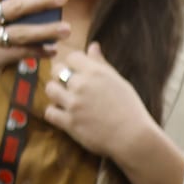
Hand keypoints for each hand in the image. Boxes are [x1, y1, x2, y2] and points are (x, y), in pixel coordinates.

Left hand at [44, 42, 152, 159]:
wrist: (134, 138)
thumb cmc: (130, 109)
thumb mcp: (119, 82)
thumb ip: (101, 64)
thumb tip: (93, 45)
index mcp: (96, 72)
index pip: (71, 57)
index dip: (73, 64)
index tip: (77, 72)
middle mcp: (82, 85)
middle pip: (56, 70)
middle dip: (60, 76)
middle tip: (69, 86)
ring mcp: (74, 103)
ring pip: (50, 89)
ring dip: (56, 93)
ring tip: (66, 100)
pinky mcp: (69, 122)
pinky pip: (49, 112)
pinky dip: (55, 113)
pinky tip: (65, 115)